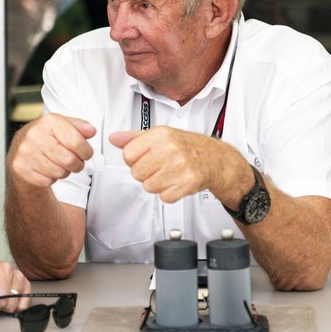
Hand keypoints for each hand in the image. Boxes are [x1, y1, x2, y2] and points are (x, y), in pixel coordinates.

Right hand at [7, 113, 96, 187]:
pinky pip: (47, 181)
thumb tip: (91, 131)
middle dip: (78, 164)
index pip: (76, 141)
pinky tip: (47, 170)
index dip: (86, 151)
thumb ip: (80, 126)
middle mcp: (34, 135)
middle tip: (75, 162)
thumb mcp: (64, 125)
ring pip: (59, 173)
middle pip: (69, 160)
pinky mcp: (20, 168)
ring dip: (64, 172)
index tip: (86, 153)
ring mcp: (26, 152)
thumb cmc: (47, 136)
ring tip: (59, 164)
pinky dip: (51, 179)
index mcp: (48, 122)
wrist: (20, 148)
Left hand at [109, 126, 234, 203]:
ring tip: (169, 174)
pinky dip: (170, 193)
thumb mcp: (161, 135)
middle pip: (136, 173)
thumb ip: (134, 138)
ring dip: (157, 184)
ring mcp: (180, 166)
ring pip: (149, 187)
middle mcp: (170, 149)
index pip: (128, 154)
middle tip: (159, 167)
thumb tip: (114, 138)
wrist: (216, 159)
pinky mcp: (188, 183)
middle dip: (145, 174)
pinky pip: (164, 197)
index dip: (134, 160)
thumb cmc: (187, 147)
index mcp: (161, 134)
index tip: (145, 158)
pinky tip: (177, 182)